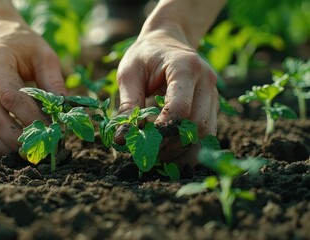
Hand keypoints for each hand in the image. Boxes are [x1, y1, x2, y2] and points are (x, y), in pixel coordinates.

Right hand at [0, 3, 65, 153]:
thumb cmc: (21, 46)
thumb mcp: (43, 54)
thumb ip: (54, 82)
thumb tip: (63, 114)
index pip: (11, 97)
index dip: (32, 118)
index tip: (52, 130)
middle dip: (19, 139)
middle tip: (40, 149)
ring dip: (6, 146)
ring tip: (27, 151)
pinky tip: (2, 150)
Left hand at [116, 25, 217, 165]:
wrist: (167, 40)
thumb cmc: (144, 55)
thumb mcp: (129, 74)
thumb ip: (128, 104)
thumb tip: (121, 138)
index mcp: (185, 67)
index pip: (180, 108)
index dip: (163, 130)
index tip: (144, 143)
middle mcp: (206, 80)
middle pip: (197, 125)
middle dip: (173, 146)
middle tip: (150, 156)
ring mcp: (213, 93)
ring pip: (207, 133)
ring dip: (184, 151)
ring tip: (160, 159)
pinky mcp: (213, 105)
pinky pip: (208, 133)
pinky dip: (191, 147)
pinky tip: (172, 153)